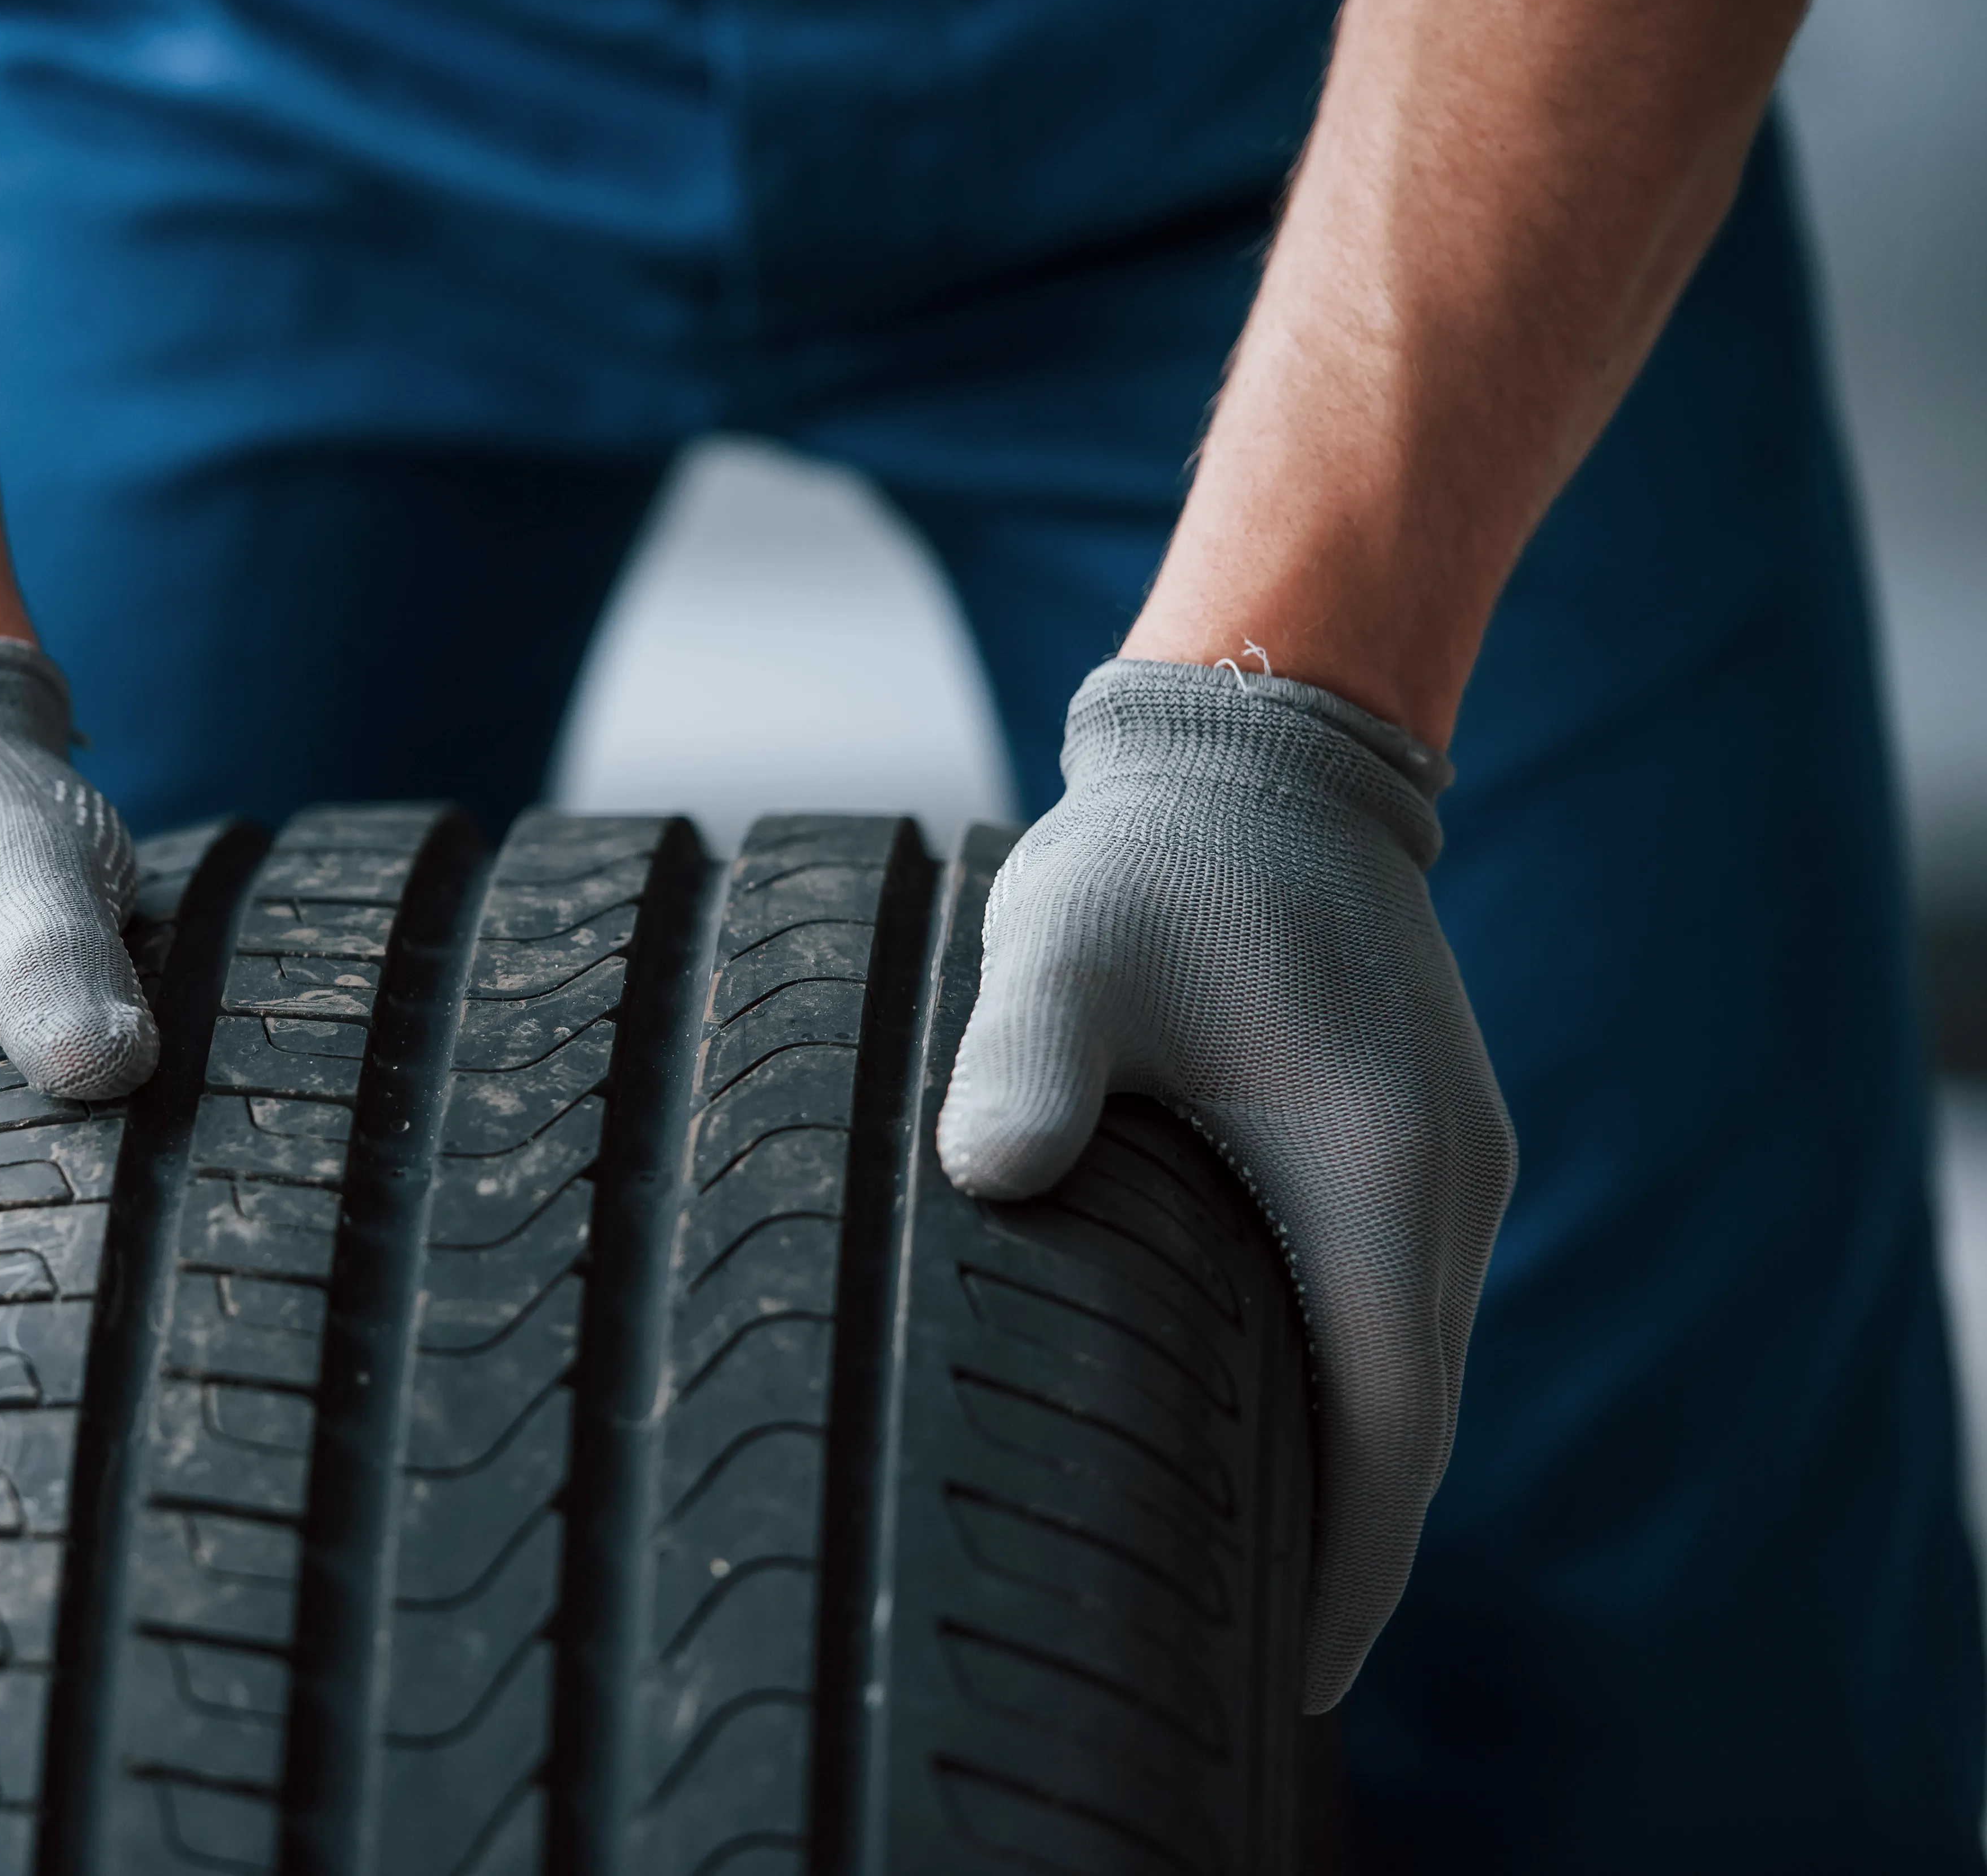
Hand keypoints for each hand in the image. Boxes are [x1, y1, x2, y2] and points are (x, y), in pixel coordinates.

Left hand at [934, 658, 1516, 1711]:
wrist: (1265, 754)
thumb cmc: (1159, 858)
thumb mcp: (1071, 946)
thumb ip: (1025, 1059)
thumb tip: (991, 1173)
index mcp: (1375, 1171)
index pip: (1388, 1433)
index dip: (1350, 1569)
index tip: (1300, 1678)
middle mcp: (1439, 1183)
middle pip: (1408, 1425)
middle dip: (1347, 1553)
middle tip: (1256, 1666)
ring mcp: (1441, 1160)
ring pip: (1405, 1367)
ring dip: (1350, 1471)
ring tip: (1255, 1579)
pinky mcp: (1413, 1134)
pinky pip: (1391, 1301)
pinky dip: (1348, 1384)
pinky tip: (1269, 1422)